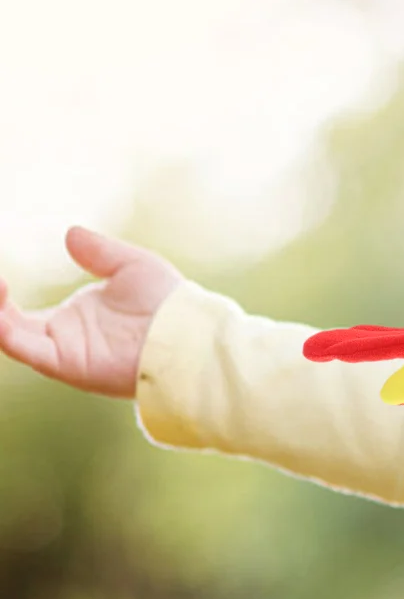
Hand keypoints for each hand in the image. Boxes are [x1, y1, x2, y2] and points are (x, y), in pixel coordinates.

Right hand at [0, 228, 184, 398]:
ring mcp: (62, 352)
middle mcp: (60, 338)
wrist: (189, 332)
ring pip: (9, 336)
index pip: (16, 313)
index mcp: (70, 319)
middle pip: (6, 325)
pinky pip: (25, 350)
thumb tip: (70, 234)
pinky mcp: (67, 364)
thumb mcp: (131, 266)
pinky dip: (3, 332)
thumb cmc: (169, 303)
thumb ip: (99, 252)